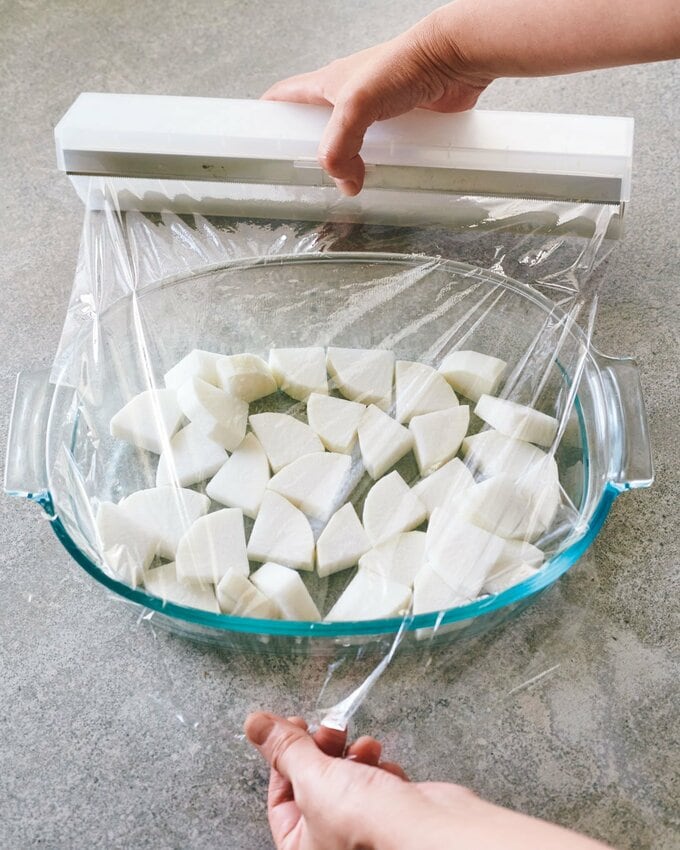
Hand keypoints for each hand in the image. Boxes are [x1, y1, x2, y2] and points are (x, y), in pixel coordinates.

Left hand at [245, 711, 612, 849]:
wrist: (429, 830)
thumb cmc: (369, 824)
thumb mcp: (313, 779)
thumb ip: (284, 749)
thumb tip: (254, 723)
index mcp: (302, 846)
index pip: (279, 798)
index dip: (284, 758)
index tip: (291, 727)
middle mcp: (331, 841)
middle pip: (314, 784)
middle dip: (322, 750)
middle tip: (328, 728)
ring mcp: (363, 829)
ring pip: (346, 780)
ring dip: (352, 753)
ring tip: (361, 744)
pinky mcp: (393, 815)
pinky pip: (377, 784)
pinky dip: (378, 767)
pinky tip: (382, 762)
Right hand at [262, 17, 491, 195]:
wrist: (453, 57)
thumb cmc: (403, 65)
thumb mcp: (355, 105)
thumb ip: (340, 147)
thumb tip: (344, 182)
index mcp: (327, 84)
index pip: (285, 97)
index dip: (269, 116)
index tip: (260, 143)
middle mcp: (348, 97)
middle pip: (319, 128)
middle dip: (313, 154)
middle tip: (310, 182)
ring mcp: (378, 111)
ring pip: (355, 144)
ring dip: (351, 166)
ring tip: (350, 189)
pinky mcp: (404, 122)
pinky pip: (387, 150)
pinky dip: (384, 166)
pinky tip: (386, 181)